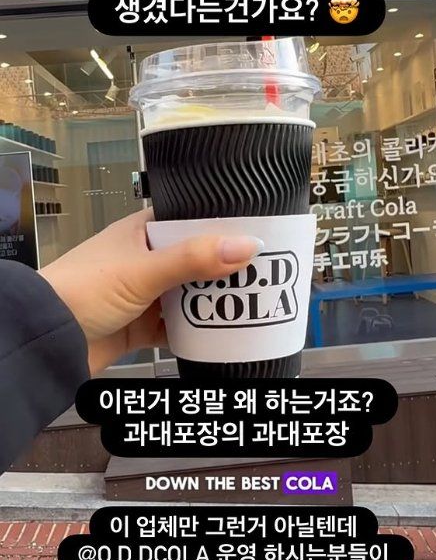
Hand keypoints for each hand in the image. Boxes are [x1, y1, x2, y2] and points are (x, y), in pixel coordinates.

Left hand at [39, 208, 262, 374]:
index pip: (190, 220)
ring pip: (189, 295)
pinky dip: (196, 332)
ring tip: (252, 303)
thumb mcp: (143, 271)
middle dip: (225, 269)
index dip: (222, 226)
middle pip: (196, 261)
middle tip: (265, 273)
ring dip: (213, 302)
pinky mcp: (141, 327)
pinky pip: (178, 327)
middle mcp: (144, 260)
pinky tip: (222, 333)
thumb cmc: (84, 289)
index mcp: (141, 233)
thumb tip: (247, 244)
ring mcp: (144, 295)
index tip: (258, 232)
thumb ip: (193, 259)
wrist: (47, 339)